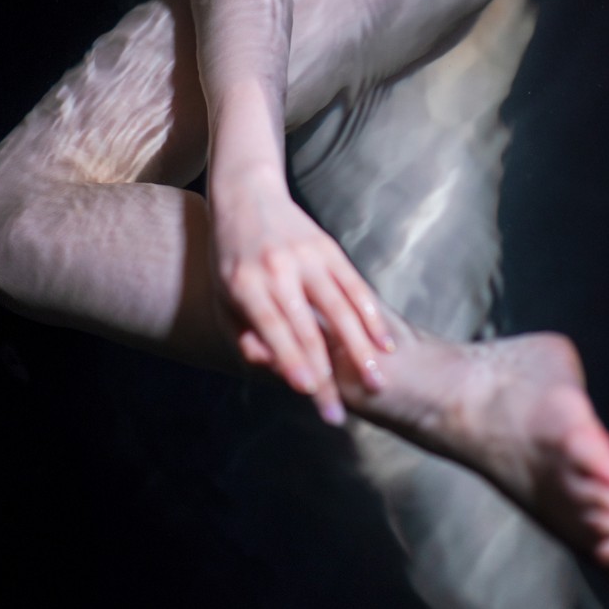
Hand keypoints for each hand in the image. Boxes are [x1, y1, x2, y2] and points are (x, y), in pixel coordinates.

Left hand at [210, 166, 394, 422]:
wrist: (246, 195)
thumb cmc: (230, 259)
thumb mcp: (222, 299)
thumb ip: (244, 337)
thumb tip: (271, 370)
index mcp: (246, 285)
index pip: (273, 329)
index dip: (292, 360)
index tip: (308, 391)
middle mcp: (278, 269)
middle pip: (309, 327)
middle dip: (326, 373)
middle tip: (338, 413)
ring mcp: (308, 256)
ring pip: (341, 307)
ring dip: (360, 348)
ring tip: (377, 382)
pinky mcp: (329, 247)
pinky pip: (356, 286)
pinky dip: (372, 316)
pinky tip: (386, 343)